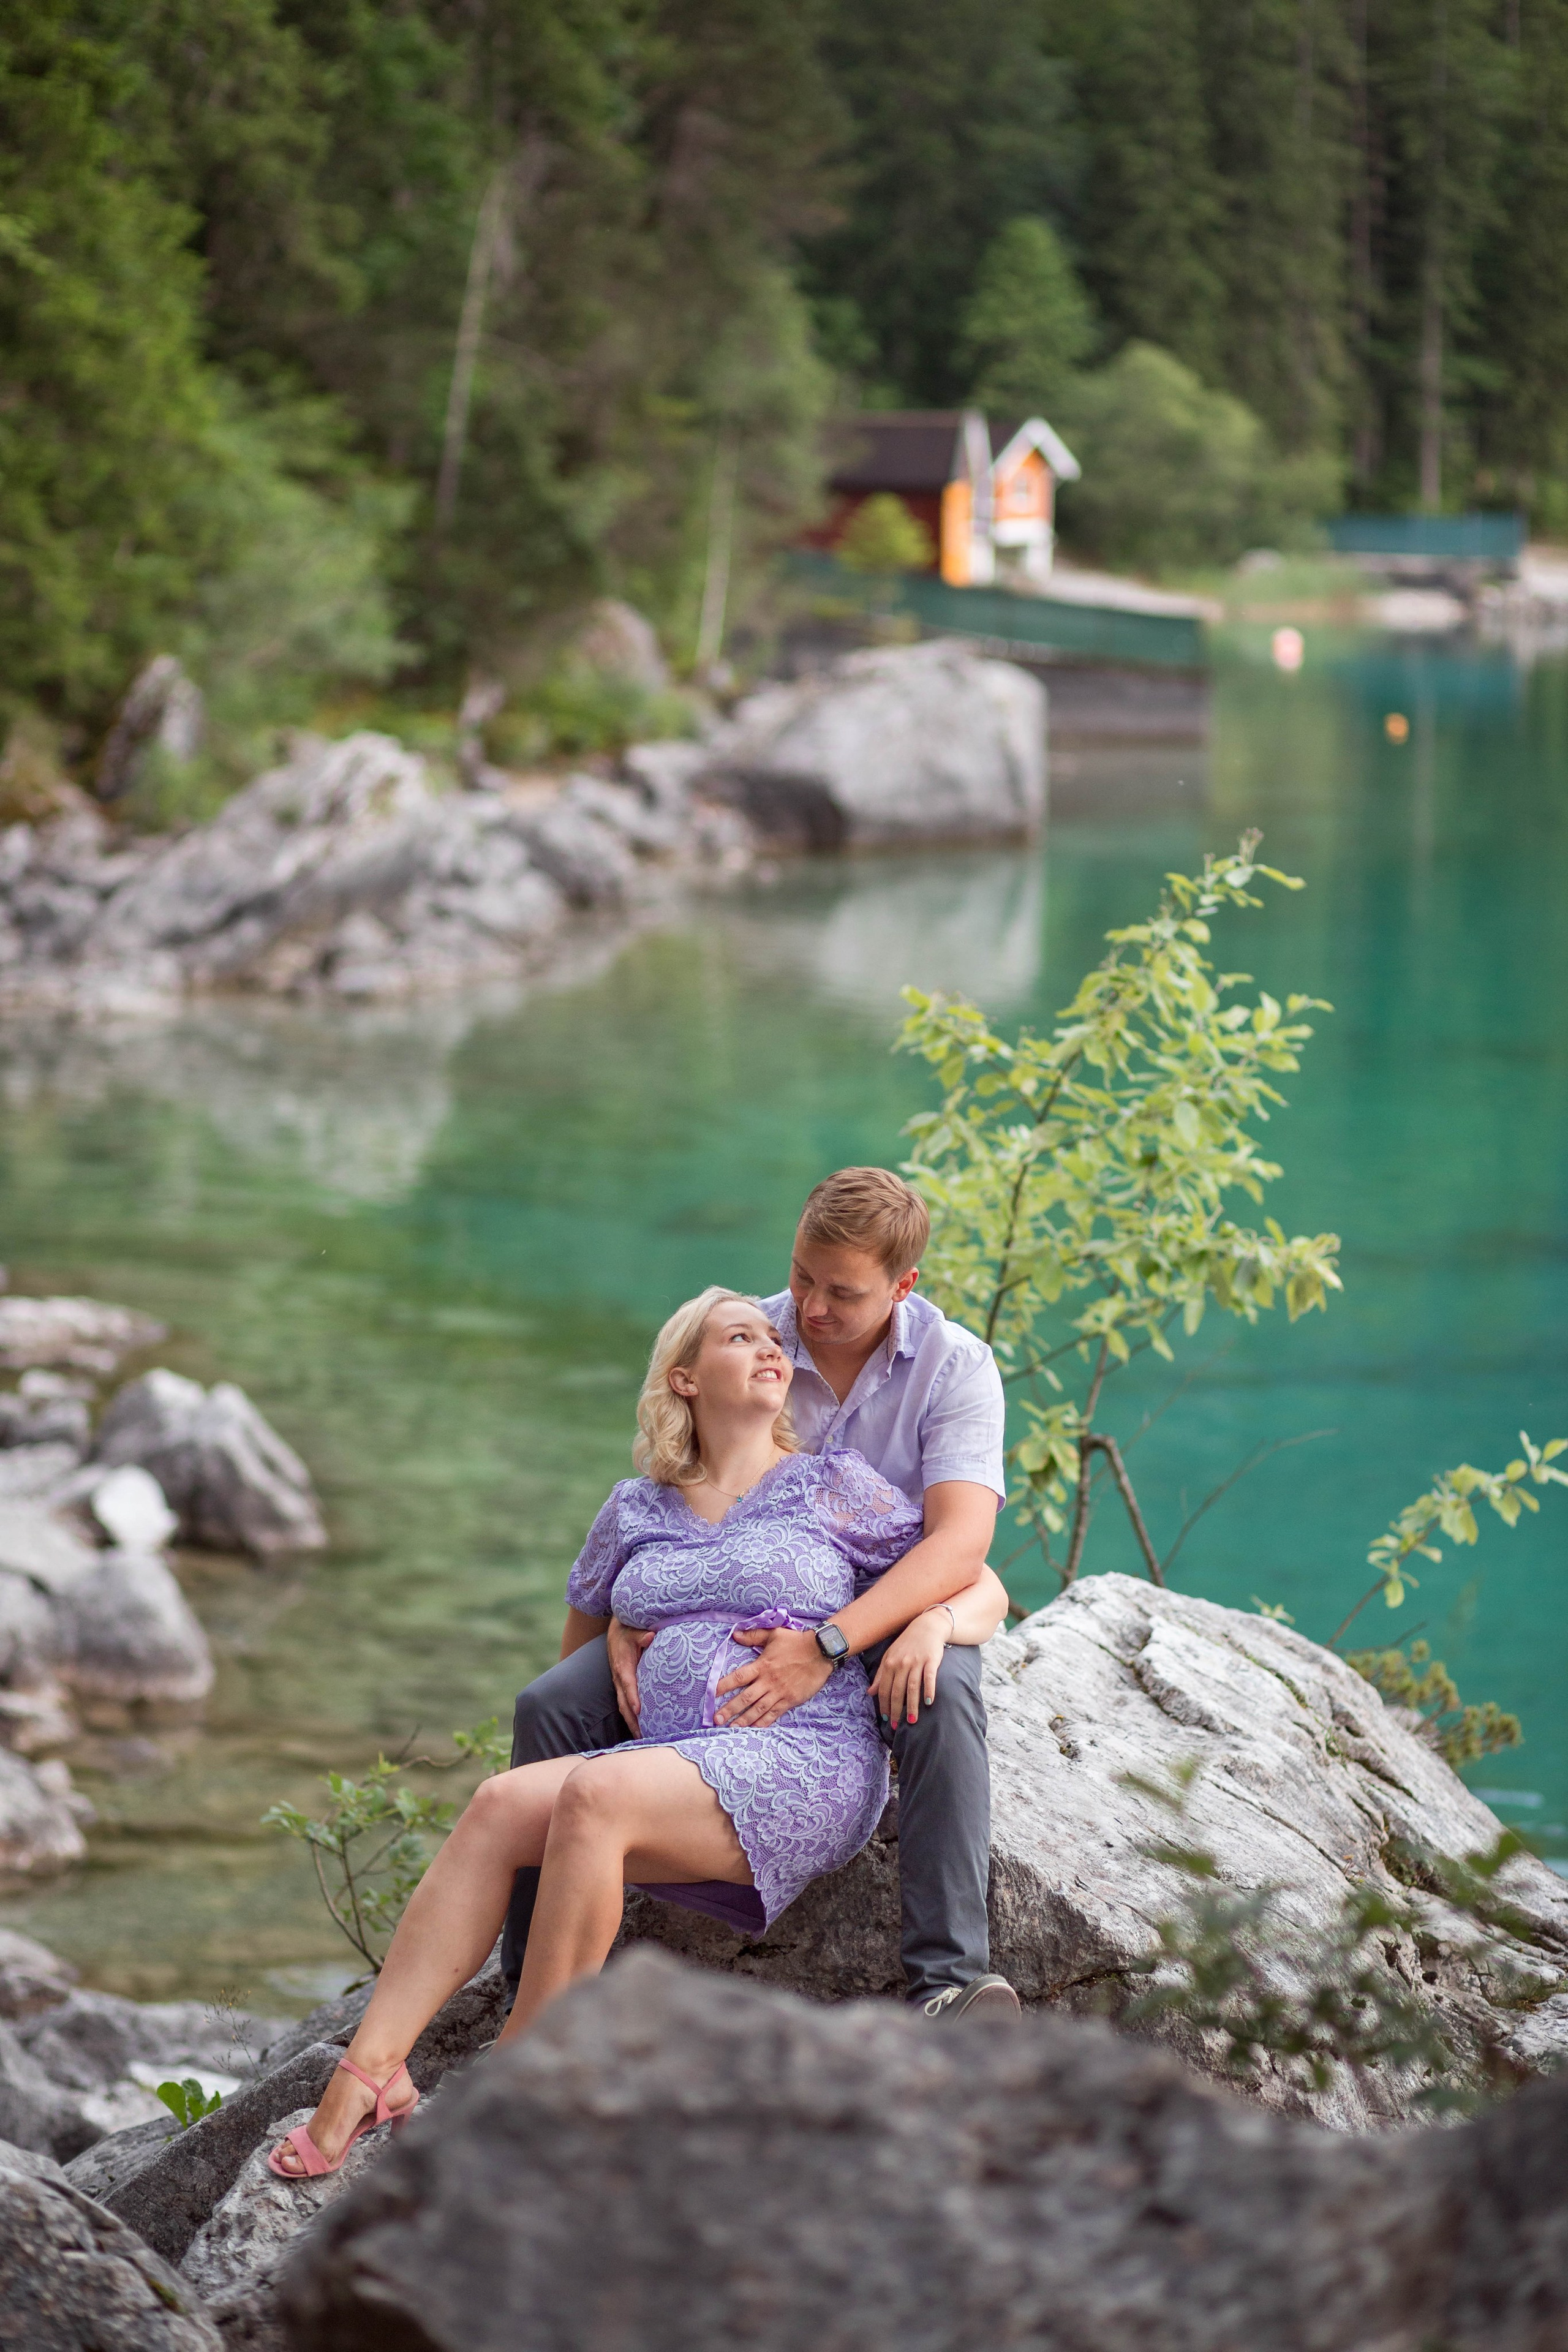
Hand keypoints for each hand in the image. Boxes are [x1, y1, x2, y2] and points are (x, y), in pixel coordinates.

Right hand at [607, 1617, 653, 1730]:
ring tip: (642, 1738)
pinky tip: (640, 1728)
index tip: (639, 1711)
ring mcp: (619, 1684)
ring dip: (631, 1723)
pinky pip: (625, 1704)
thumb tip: (650, 1636)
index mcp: (623, 1666)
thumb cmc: (628, 1631)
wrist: (616, 1633)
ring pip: (623, 1707)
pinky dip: (631, 1717)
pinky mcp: (623, 1687)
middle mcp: (619, 1678)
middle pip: (623, 1703)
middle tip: (642, 1736)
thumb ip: (641, 1635)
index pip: (628, 1684)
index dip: (632, 1698)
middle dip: (632, 1720)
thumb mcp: (634, 1630)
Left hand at [714, 1627, 832, 1727]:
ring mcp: (779, 1692)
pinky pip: (774, 1714)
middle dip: (729, 1709)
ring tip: (730, 1729)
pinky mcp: (790, 1700)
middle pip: (745, 1698)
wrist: (821, 1652)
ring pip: (758, 1709)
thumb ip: (753, 1635)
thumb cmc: (796, 1642)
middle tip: (716, 1720)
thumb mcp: (774, 1634)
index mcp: (762, 1665)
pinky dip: (763, 1722)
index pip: (738, 1677)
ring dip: (743, 1720)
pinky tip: (753, 1729)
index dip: (724, 1686)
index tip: (712, 1694)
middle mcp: (768, 1681)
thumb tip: (735, 1635)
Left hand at [868, 1609, 947, 1726]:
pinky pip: (929, 1677)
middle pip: (897, 1691)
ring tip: (912, 1721)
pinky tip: (929, 1702)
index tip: (886, 1719)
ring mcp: (917, 1661)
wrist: (927, 1626)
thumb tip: (870, 1692)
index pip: (885, 1689)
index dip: (884, 1705)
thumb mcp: (890, 1656)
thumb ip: (880, 1675)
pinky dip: (929, 1690)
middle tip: (896, 1725)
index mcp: (890, 1663)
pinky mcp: (931, 1660)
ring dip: (912, 1706)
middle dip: (896, 1710)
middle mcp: (902, 1663)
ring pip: (912, 1687)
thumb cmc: (907, 1643)